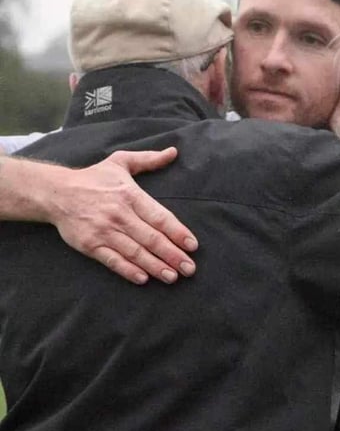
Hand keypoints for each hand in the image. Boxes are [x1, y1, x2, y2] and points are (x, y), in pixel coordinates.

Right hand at [48, 147, 197, 284]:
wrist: (56, 192)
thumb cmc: (94, 178)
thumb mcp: (121, 162)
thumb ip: (149, 159)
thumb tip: (173, 152)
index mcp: (130, 195)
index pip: (160, 217)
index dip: (177, 232)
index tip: (192, 245)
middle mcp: (119, 214)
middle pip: (151, 238)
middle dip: (173, 255)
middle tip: (189, 268)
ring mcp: (104, 231)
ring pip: (135, 252)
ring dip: (155, 266)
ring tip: (172, 276)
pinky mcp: (90, 245)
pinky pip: (113, 261)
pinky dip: (128, 271)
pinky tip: (143, 278)